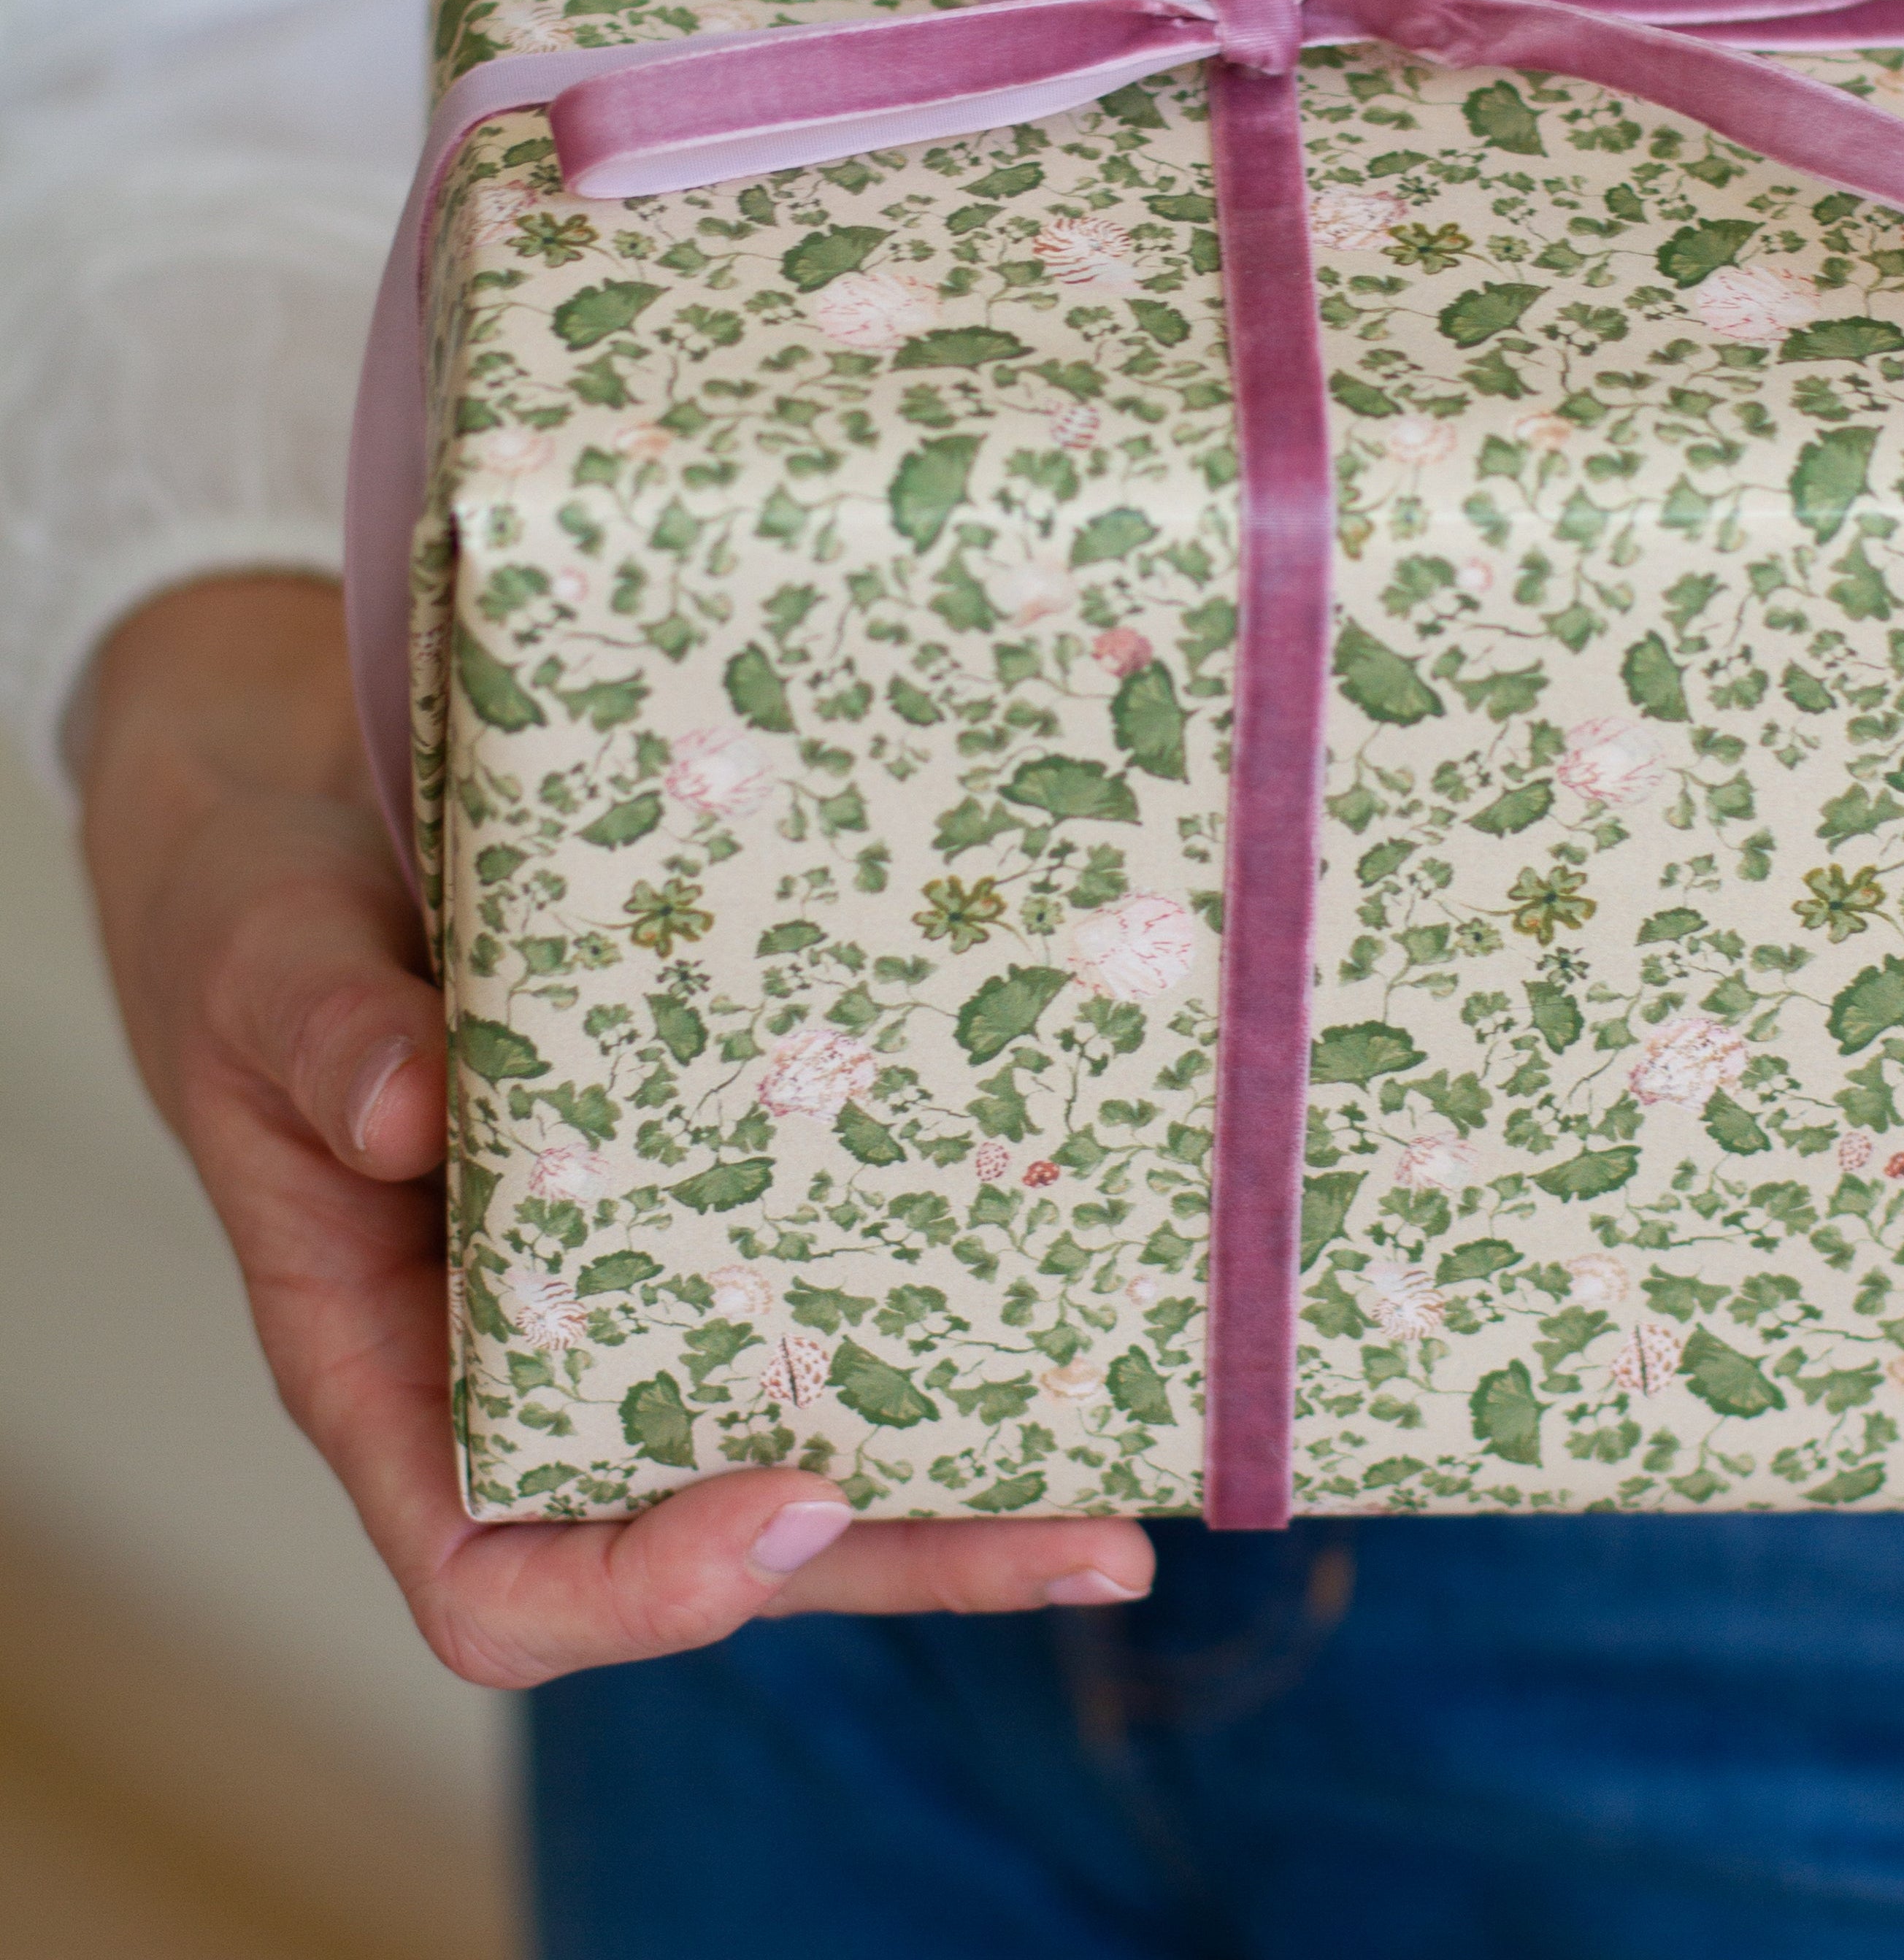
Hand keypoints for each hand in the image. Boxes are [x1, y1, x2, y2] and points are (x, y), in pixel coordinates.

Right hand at [77, 576, 1151, 1686]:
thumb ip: (314, 1038)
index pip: (495, 1570)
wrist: (324, 826)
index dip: (638, 1587)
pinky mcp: (728, 1188)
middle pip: (717, 1533)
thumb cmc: (260, 920)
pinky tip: (1078, 1282)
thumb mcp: (261, 963)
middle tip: (1082, 1539)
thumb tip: (410, 1116)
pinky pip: (838, 1285)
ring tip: (1132, 1470)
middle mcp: (536, 1356)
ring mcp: (645, 1282)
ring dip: (967, 1475)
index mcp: (389, 1366)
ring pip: (806, 1433)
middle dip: (899, 1554)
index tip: (784, 1508)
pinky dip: (951, 1309)